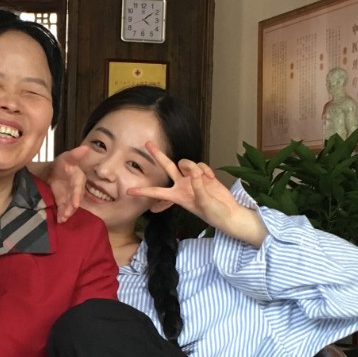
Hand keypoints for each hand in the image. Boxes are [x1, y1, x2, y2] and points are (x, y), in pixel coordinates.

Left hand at [44, 145, 90, 222]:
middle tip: (67, 214)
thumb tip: (87, 147)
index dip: (77, 196)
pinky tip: (59, 220)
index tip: (76, 203)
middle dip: (71, 207)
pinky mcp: (63, 202)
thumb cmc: (64, 163)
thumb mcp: (67, 157)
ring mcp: (69, 197)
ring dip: (67, 213)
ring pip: (69, 206)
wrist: (56, 170)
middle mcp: (76, 190)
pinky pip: (63, 209)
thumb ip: (75, 154)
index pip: (78, 188)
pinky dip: (62, 215)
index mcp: (78, 179)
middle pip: (74, 200)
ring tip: (63, 219)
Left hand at [129, 146, 266, 245]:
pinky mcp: (203, 175)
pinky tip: (212, 179)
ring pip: (186, 163)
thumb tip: (194, 172)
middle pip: (167, 166)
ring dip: (193, 166)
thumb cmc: (214, 213)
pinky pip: (200, 165)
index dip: (143, 192)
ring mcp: (192, 179)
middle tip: (147, 143)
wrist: (229, 213)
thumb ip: (198, 186)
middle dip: (158, 155)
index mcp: (177, 196)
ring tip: (204, 177)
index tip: (128, 192)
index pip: (156, 192)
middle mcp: (182, 185)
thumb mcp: (204, 202)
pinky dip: (206, 170)